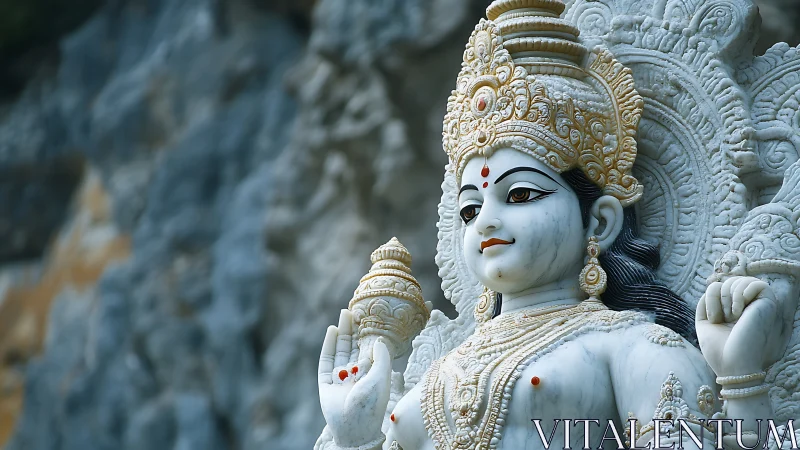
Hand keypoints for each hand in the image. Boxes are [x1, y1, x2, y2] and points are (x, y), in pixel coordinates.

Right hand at [318, 310, 391, 446]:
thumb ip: (381, 357)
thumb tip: (379, 339)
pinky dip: (328, 345)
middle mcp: (355, 375)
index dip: (367, 333)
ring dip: (342, 332)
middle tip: (352, 310)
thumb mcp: (381, 378)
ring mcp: (340, 378)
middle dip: (353, 329)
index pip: (368, 349)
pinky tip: (332, 330)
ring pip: (340, 350)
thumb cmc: (371, 404)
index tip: (368, 317)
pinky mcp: (326, 381)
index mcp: (371, 374)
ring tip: (343, 314)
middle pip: (353, 347)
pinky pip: (327, 360)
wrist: (353, 426)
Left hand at [696, 276, 786, 376]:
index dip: (711, 296)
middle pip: (727, 280)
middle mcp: (746, 307)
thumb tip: (714, 286)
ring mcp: (757, 306)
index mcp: (731, 310)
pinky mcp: (768, 306)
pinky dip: (743, 292)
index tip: (713, 319)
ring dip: (728, 295)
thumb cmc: (718, 350)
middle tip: (720, 318)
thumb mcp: (705, 323)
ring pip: (740, 280)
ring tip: (730, 316)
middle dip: (717, 295)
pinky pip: (757, 283)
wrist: (732, 366)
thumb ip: (706, 302)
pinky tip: (740, 311)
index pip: (719, 286)